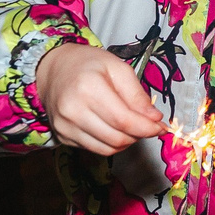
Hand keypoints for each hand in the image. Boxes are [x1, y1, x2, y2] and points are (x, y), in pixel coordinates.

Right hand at [35, 43, 165, 154]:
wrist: (54, 70)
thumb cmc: (89, 64)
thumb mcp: (118, 68)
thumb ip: (137, 95)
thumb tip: (155, 119)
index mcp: (88, 88)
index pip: (123, 120)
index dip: (146, 128)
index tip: (161, 127)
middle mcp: (73, 111)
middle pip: (116, 138)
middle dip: (139, 136)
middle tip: (147, 125)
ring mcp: (65, 127)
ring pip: (107, 149)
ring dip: (127, 142)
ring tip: (131, 126)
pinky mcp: (62, 137)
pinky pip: (95, 149)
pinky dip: (111, 144)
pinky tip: (114, 129)